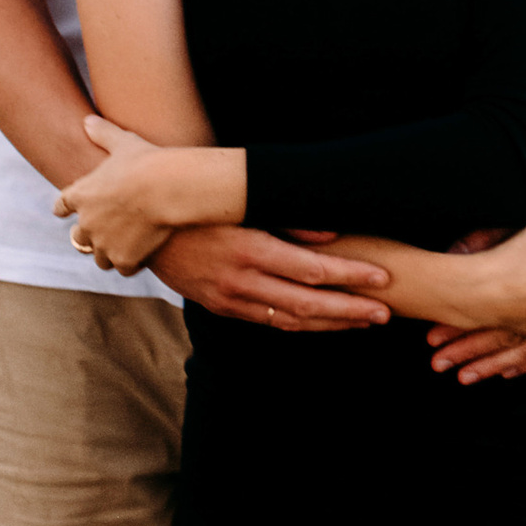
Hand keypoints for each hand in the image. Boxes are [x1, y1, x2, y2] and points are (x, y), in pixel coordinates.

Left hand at [55, 115, 178, 274]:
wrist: (167, 188)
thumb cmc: (146, 161)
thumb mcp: (123, 142)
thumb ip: (104, 134)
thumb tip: (88, 120)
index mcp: (81, 194)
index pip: (61, 205)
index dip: (63, 209)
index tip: (63, 212)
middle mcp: (86, 222)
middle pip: (79, 238)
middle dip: (89, 237)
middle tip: (104, 233)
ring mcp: (104, 243)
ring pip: (100, 258)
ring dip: (109, 253)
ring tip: (124, 249)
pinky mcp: (124, 259)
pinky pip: (123, 268)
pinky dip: (131, 263)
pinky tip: (143, 257)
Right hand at [150, 222, 394, 330]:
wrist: (139, 223)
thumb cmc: (196, 201)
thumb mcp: (240, 200)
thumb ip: (289, 218)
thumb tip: (333, 233)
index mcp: (249, 248)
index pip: (312, 269)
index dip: (351, 276)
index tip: (382, 278)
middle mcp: (241, 279)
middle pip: (308, 303)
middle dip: (351, 310)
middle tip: (387, 312)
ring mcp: (230, 298)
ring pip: (291, 319)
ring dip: (332, 323)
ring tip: (367, 321)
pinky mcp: (222, 306)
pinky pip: (269, 322)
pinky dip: (302, 324)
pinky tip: (326, 322)